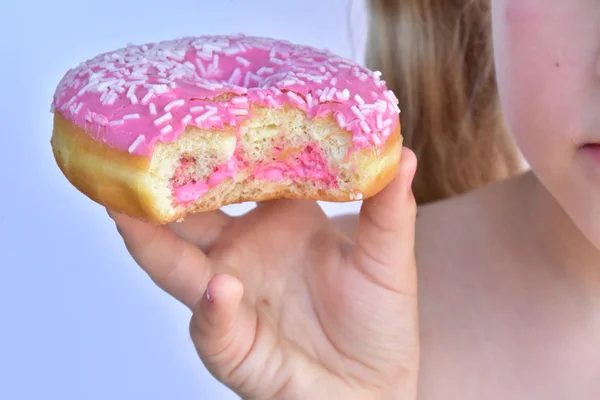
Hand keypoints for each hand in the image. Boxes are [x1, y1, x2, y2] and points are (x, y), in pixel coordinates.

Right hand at [109, 147, 418, 399]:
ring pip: (176, 264)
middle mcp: (241, 251)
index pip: (235, 175)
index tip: (199, 109)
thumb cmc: (377, 320)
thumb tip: (402, 152)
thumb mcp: (387, 257)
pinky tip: (218, 287)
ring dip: (151, 239)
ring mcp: (229, 295)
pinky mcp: (232, 343)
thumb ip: (389, 208)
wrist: (372, 386)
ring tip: (128, 209)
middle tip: (132, 148)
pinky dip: (212, 307)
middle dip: (159, 185)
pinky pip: (213, 324)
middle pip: (188, 214)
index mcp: (275, 219)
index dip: (217, 145)